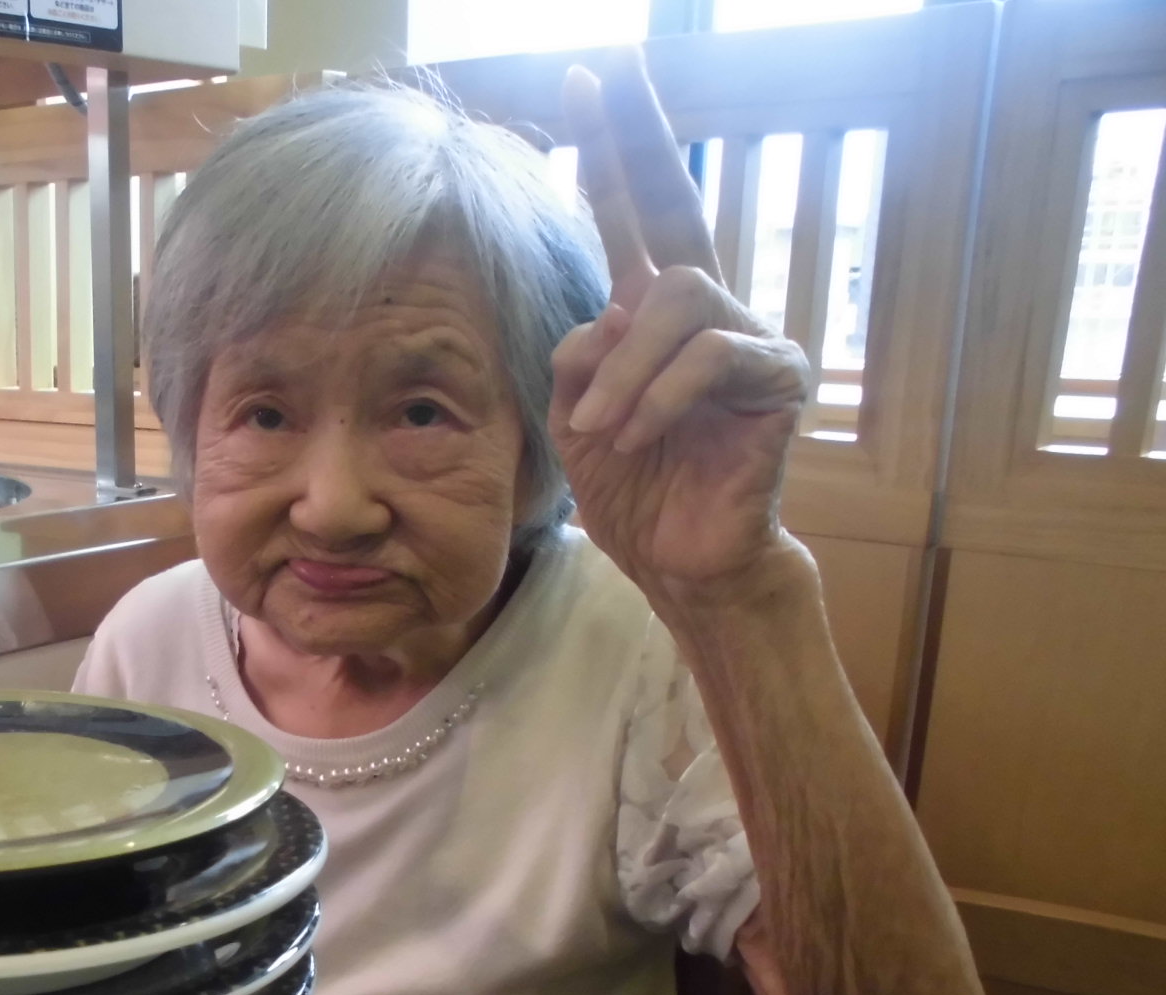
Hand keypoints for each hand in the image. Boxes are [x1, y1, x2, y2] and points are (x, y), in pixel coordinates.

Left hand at [549, 50, 811, 606]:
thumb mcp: (575, 421)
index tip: (584, 79)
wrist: (683, 562)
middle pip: (674, 201)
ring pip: (678, 297)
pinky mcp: (776, 378)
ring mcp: (746, 336)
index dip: (606, 151)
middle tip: (607, 75)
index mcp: (648, 313)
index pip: (629, 215)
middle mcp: (702, 309)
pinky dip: (658, 397)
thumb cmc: (634, 491)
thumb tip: (599, 315)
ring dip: (624, 365)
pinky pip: (709, 357)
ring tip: (599, 426)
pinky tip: (636, 437)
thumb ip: (574, 359)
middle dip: (635, 138)